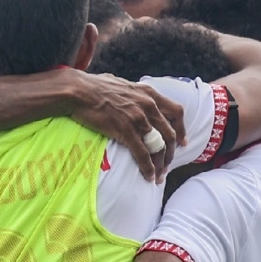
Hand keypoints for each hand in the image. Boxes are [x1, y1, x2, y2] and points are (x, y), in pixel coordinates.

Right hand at [60, 70, 185, 179]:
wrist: (79, 91)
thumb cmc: (95, 86)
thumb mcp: (124, 84)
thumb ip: (135, 94)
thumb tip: (135, 98)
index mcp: (149, 93)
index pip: (176, 112)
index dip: (182, 129)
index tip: (182, 142)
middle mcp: (148, 105)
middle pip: (170, 134)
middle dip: (171, 154)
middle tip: (167, 166)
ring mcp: (138, 118)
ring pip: (158, 147)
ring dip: (160, 165)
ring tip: (158, 177)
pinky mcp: (126, 131)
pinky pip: (143, 154)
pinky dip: (148, 168)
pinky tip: (148, 177)